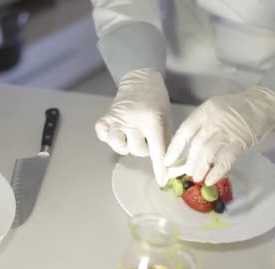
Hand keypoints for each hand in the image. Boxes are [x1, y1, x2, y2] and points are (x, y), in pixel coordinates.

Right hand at [95, 68, 171, 186]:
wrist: (140, 79)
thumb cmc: (157, 102)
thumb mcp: (167, 119)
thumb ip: (167, 141)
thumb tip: (171, 166)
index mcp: (152, 120)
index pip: (157, 150)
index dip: (160, 168)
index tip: (161, 182)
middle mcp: (133, 120)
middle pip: (137, 150)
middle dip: (143, 148)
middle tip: (145, 137)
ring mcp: (117, 118)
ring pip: (118, 146)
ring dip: (125, 146)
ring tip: (130, 137)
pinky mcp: (105, 117)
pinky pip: (103, 135)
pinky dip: (108, 137)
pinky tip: (116, 132)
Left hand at [163, 86, 274, 185]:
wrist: (266, 101)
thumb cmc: (240, 107)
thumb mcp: (217, 110)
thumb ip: (205, 126)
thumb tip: (191, 149)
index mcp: (205, 111)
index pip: (185, 131)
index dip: (174, 148)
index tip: (167, 161)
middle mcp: (213, 121)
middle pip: (195, 145)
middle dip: (189, 162)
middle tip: (186, 173)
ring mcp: (227, 131)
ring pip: (208, 154)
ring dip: (200, 168)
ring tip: (197, 178)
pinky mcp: (240, 141)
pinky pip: (225, 160)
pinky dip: (217, 172)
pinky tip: (210, 180)